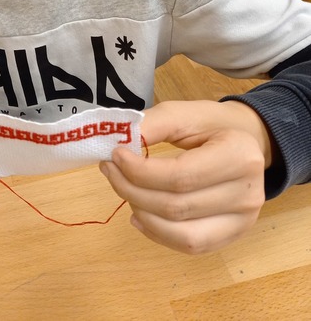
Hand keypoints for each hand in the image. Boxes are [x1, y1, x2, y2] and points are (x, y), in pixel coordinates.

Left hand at [100, 100, 273, 254]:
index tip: (115, 156)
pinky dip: (158, 233)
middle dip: (133, 190)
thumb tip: (117, 141)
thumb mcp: (184, 113)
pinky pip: (191, 246)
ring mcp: (244, 220)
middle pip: (177, 207)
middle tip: (110, 170)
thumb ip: (152, 125)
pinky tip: (139, 214)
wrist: (247, 140)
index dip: (140, 171)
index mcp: (239, 156)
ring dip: (142, 214)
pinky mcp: (234, 235)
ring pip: (182, 233)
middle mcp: (248, 193)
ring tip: (125, 190)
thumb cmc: (212, 125)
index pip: (180, 176)